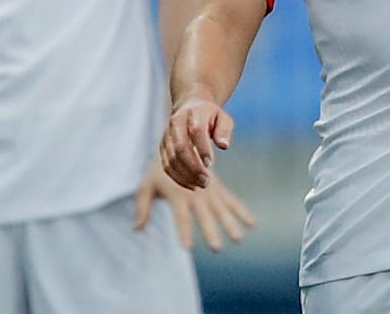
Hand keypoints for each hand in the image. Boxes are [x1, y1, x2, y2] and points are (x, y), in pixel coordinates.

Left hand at [133, 162, 255, 251]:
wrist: (180, 141)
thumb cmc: (159, 168)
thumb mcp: (146, 185)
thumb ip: (142, 207)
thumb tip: (136, 229)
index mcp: (178, 194)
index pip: (181, 216)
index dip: (183, 231)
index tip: (187, 246)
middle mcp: (196, 193)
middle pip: (204, 215)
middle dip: (210, 231)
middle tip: (216, 248)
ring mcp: (209, 190)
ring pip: (221, 209)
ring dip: (230, 224)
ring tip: (238, 239)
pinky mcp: (217, 188)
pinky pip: (231, 200)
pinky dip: (242, 212)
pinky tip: (252, 224)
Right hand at [159, 97, 234, 189]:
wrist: (189, 106)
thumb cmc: (210, 115)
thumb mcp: (223, 118)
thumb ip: (224, 130)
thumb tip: (224, 145)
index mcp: (194, 113)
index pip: (196, 131)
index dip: (202, 148)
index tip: (210, 164)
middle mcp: (176, 123)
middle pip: (180, 147)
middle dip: (193, 167)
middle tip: (206, 181)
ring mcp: (167, 135)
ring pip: (171, 159)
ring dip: (185, 175)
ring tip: (201, 185)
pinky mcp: (162, 146)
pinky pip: (166, 165)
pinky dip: (178, 178)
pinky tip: (191, 185)